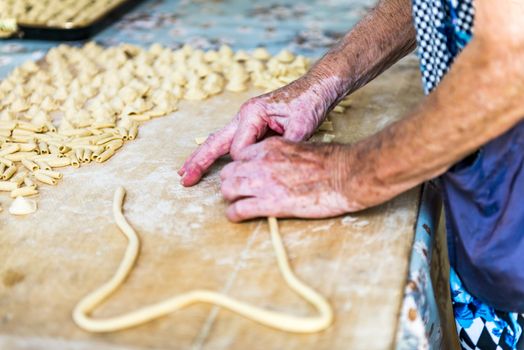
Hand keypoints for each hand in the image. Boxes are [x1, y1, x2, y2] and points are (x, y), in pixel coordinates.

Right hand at [178, 74, 337, 185]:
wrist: (317, 87)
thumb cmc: (310, 102)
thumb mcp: (302, 125)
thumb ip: (283, 146)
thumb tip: (269, 165)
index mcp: (252, 113)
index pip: (238, 148)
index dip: (246, 163)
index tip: (258, 170)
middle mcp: (244, 115)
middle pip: (214, 142)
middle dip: (199, 161)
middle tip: (183, 178)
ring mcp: (246, 120)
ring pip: (218, 141)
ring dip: (202, 157)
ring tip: (186, 173)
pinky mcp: (252, 125)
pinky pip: (229, 141)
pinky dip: (216, 153)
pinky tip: (209, 163)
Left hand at [219, 137, 364, 221]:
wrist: (346, 174)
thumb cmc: (332, 161)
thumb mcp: (301, 146)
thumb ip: (284, 154)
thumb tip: (280, 164)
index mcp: (270, 146)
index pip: (239, 155)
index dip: (240, 167)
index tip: (245, 175)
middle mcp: (262, 162)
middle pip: (229, 172)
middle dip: (231, 182)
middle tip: (238, 191)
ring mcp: (264, 183)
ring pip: (228, 189)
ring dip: (231, 198)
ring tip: (237, 203)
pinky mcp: (270, 203)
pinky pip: (239, 209)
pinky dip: (234, 214)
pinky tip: (237, 217)